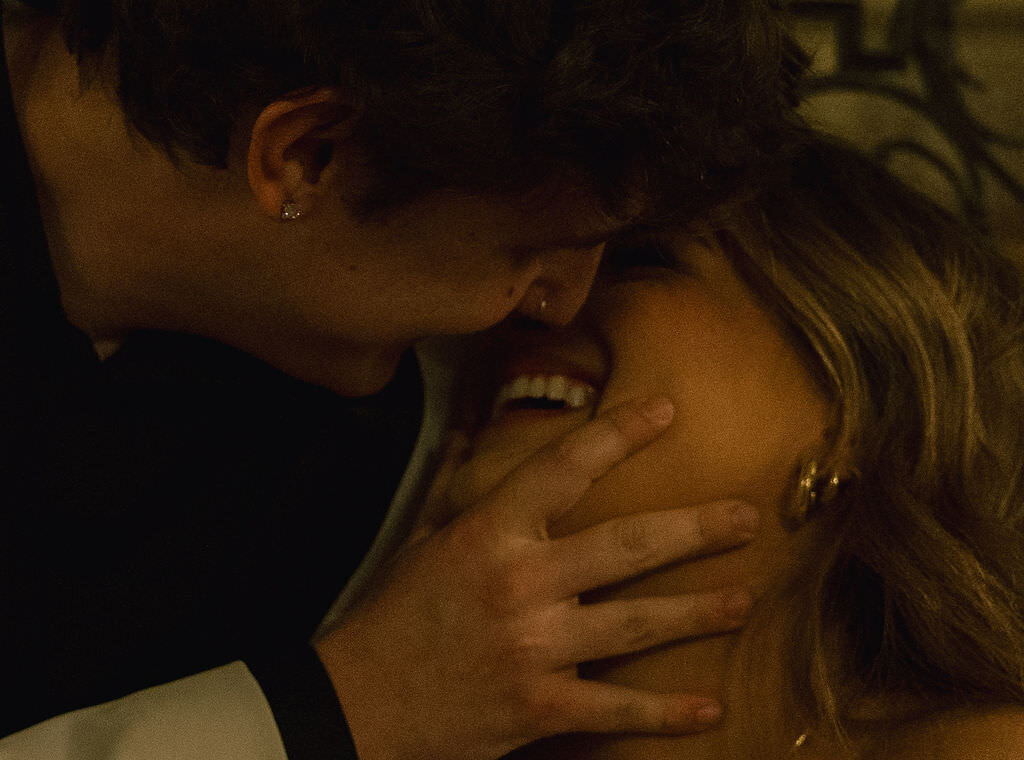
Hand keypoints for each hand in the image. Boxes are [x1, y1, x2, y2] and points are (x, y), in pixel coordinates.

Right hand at [315, 396, 758, 759]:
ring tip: (744, 598)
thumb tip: (470, 431)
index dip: (619, 433)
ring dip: (698, 611)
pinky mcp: (541, 706)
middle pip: (627, 546)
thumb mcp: (421, 539)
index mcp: (490, 533)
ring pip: (637, 623)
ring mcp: (536, 647)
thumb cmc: (392, 615)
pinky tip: (709, 709)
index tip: (666, 411)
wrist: (355, 703)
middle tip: (746, 517)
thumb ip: (457, 487)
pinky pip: (615, 709)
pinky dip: (665, 713)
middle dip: (695, 530)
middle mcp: (522, 582)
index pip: (565, 468)